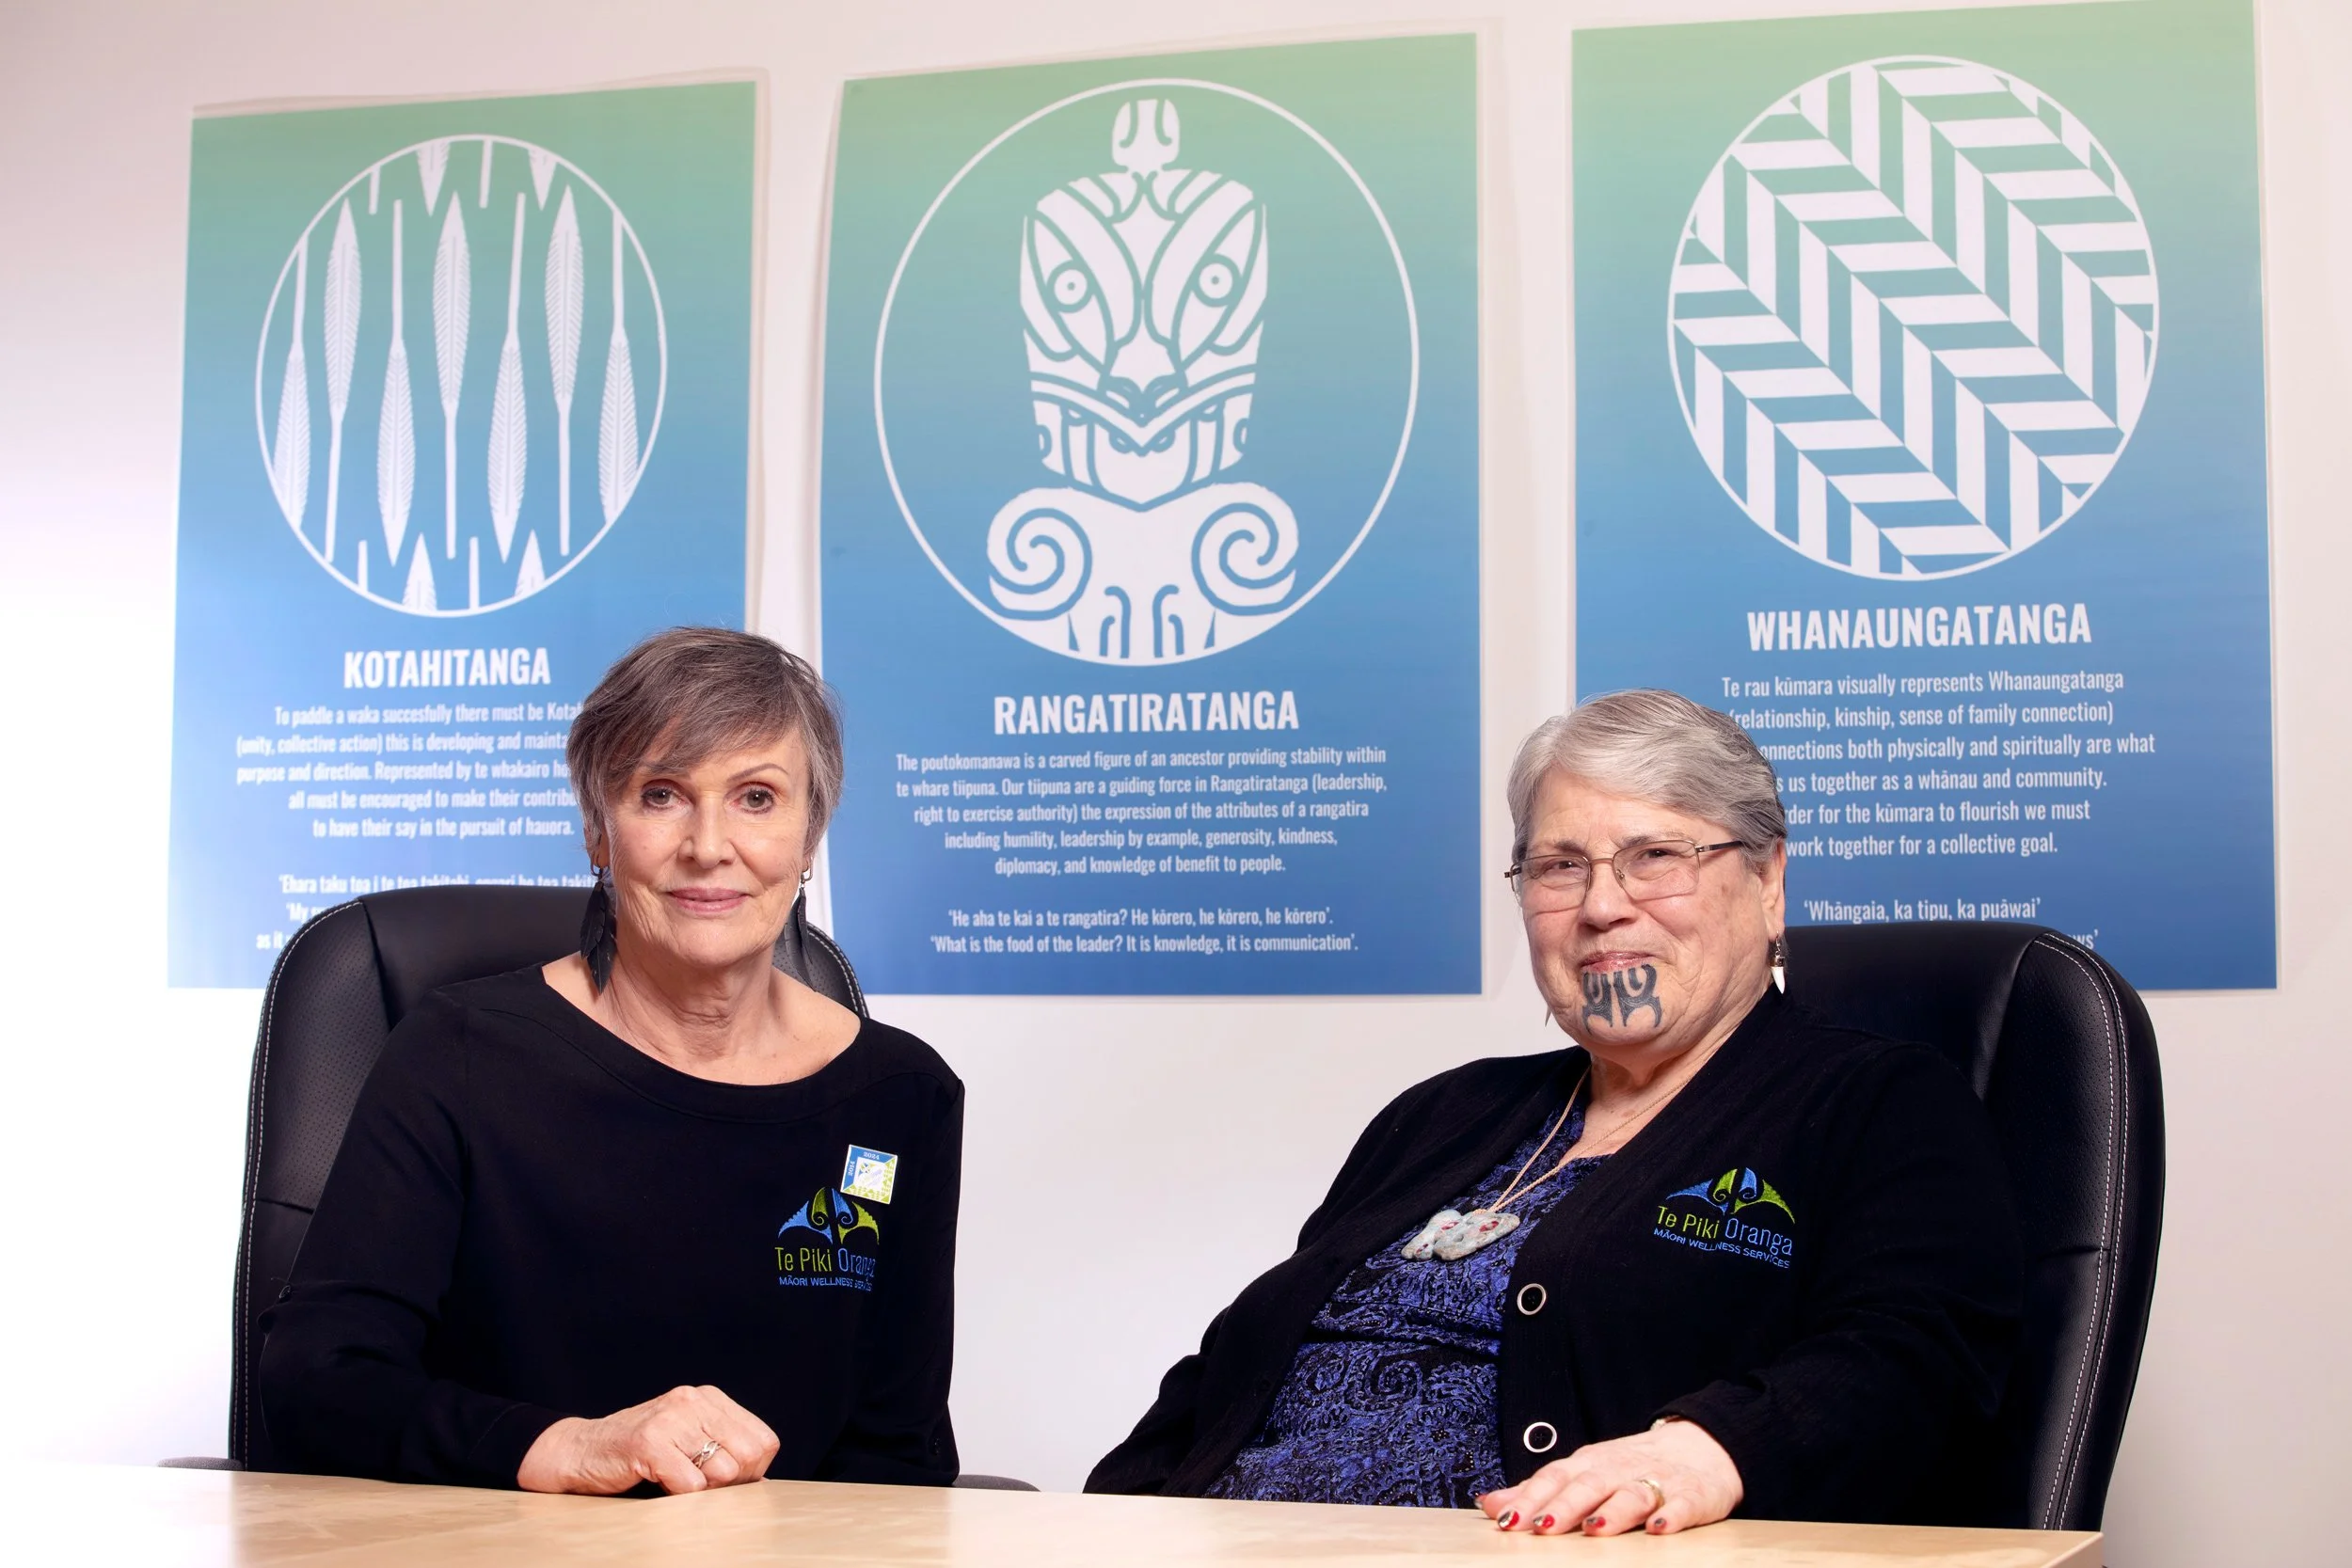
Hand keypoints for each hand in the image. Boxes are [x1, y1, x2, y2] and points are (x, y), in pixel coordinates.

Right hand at [517, 1385, 779, 1494]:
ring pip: (722, 1472)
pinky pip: (690, 1484)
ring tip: (675, 1480)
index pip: (764, 1441)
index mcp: (710, 1398)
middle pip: (749, 1456)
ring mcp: (671, 1418)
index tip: (724, 1481)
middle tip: (699, 1485)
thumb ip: (723, 1451)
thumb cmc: (640, 1454)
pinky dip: (678, 1495)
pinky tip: (658, 1481)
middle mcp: (694, 1400)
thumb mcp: (688, 1441)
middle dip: (732, 1483)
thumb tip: (760, 1482)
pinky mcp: (649, 1441)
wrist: (580, 1450)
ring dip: (702, 1489)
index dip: (752, 1471)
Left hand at [1476, 1418, 1741, 1536]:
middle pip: (1588, 1485)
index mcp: (1589, 1464)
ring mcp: (1656, 1480)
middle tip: (1542, 1527)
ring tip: (1595, 1529)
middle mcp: (1618, 1469)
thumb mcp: (1583, 1472)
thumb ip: (1538, 1490)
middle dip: (1564, 1506)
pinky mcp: (1691, 1495)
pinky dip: (1670, 1515)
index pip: (1554, 1478)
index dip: (1530, 1498)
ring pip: (1632, 1493)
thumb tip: (1489, 1504)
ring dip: (1613, 1511)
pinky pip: (1681, 1505)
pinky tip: (1659, 1528)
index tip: (1507, 1520)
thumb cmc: (1629, 1466)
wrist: (1701, 1446)